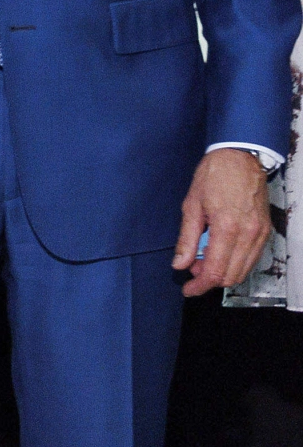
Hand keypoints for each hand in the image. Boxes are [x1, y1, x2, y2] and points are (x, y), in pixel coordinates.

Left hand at [175, 148, 271, 296]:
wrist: (240, 157)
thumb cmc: (214, 175)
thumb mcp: (191, 206)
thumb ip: (186, 239)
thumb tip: (179, 263)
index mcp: (227, 228)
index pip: (215, 271)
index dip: (199, 285)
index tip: (188, 289)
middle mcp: (248, 234)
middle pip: (231, 276)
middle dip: (209, 279)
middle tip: (192, 269)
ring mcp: (260, 233)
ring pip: (243, 270)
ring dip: (222, 272)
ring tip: (203, 259)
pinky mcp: (266, 230)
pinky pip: (251, 258)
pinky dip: (234, 262)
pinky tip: (218, 251)